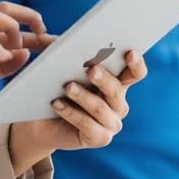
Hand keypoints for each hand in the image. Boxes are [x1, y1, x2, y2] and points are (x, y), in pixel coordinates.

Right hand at [0, 2, 52, 144]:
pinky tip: (3, 61)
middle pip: (2, 7)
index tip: (50, 41)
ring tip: (17, 50)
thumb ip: (2, 66)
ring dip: (11, 28)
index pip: (10, 22)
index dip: (34, 27)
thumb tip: (26, 53)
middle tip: (41, 35)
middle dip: (28, 15)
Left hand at [9, 50, 147, 174]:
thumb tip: (62, 40)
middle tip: (90, 69)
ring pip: (100, 108)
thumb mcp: (61, 67)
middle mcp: (118, 103)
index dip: (136, 63)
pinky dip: (71, 113)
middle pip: (117, 89)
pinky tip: (57, 104)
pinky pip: (88, 126)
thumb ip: (66, 53)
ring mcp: (111, 123)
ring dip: (83, 96)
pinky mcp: (100, 138)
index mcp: (117, 82)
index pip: (135, 72)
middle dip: (104, 79)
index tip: (129, 52)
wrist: (42, 121)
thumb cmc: (55, 87)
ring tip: (67, 86)